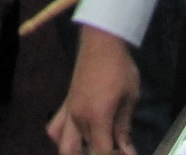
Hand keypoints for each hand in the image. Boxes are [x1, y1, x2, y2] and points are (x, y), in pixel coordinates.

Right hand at [48, 28, 139, 154]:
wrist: (101, 41)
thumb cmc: (120, 67)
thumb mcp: (130, 97)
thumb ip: (124, 126)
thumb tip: (127, 150)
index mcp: (97, 117)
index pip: (101, 152)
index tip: (127, 152)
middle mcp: (79, 118)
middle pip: (85, 150)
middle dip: (99, 153)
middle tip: (114, 147)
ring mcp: (68, 111)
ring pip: (66, 144)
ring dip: (80, 150)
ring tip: (96, 144)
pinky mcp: (65, 104)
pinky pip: (55, 128)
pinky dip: (62, 138)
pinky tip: (76, 137)